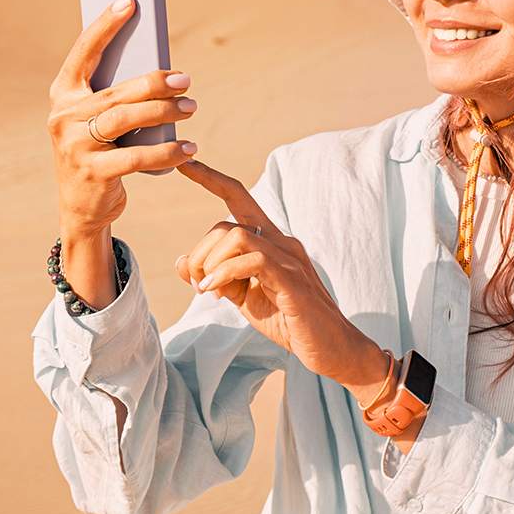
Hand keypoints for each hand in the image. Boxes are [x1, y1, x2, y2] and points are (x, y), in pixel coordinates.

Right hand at [48, 0, 199, 308]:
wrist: (81, 208)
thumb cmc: (99, 152)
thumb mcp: (99, 120)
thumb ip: (116, 95)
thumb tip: (161, 69)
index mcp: (63, 94)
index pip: (84, 51)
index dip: (106, 25)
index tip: (130, 1)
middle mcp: (63, 117)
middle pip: (117, 91)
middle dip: (156, 83)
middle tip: (187, 80)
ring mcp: (75, 146)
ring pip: (126, 119)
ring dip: (164, 112)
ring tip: (191, 108)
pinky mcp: (93, 173)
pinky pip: (136, 156)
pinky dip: (167, 151)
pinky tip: (188, 147)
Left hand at [176, 159, 391, 404]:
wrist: (331, 348)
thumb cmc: (290, 321)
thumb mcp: (244, 298)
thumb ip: (217, 277)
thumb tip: (182, 262)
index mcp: (270, 241)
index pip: (239, 198)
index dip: (212, 179)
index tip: (185, 165)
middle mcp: (281, 241)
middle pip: (226, 224)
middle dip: (201, 253)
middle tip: (198, 285)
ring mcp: (289, 258)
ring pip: (236, 237)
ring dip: (211, 264)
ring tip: (207, 290)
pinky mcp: (291, 278)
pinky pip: (250, 260)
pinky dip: (222, 275)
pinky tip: (214, 292)